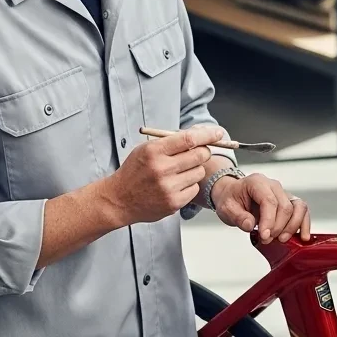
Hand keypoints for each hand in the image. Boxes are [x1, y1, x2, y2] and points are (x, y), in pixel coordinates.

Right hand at [94, 124, 223, 225]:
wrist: (118, 199)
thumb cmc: (134, 171)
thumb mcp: (146, 149)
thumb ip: (171, 142)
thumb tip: (201, 134)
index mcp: (154, 151)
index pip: (189, 139)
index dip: (207, 135)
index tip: (218, 133)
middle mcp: (162, 169)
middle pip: (200, 155)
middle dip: (202, 152)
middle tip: (196, 153)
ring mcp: (168, 187)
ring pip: (199, 172)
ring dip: (194, 170)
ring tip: (178, 172)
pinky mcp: (173, 202)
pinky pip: (194, 189)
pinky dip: (189, 185)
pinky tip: (175, 186)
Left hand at [213, 172, 311, 242]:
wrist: (233, 195)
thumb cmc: (231, 199)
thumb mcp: (226, 208)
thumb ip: (237, 216)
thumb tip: (250, 225)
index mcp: (257, 183)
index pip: (269, 201)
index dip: (269, 220)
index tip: (264, 236)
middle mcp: (273, 186)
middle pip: (285, 206)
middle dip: (278, 227)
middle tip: (267, 239)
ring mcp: (283, 193)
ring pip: (299, 207)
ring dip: (293, 226)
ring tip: (282, 239)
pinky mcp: (289, 202)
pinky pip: (302, 211)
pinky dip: (304, 224)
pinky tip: (302, 236)